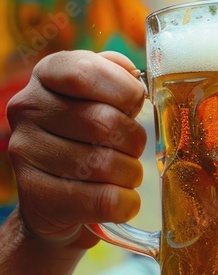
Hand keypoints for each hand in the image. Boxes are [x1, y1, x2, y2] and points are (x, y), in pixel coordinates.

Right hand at [7, 51, 146, 247]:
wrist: (59, 197)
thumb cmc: (90, 137)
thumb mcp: (102, 97)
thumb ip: (117, 78)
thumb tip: (133, 78)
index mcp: (48, 75)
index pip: (84, 72)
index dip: (123, 91)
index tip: (135, 106)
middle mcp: (28, 108)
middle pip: (101, 121)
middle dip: (133, 139)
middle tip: (134, 148)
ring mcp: (25, 151)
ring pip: (102, 163)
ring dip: (130, 173)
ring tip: (126, 174)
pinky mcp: (35, 194)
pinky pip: (101, 199)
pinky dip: (125, 202)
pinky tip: (122, 199)